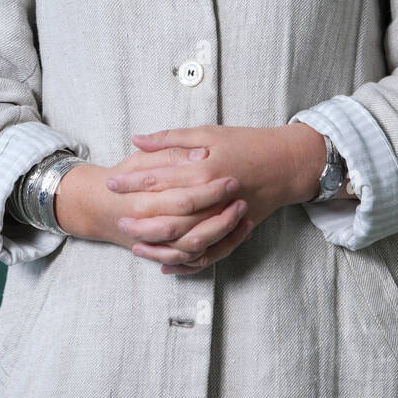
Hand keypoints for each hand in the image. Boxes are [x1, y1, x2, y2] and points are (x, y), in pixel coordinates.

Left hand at [108, 123, 313, 273]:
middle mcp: (214, 197)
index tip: (112, 183)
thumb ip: (171, 138)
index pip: (160, 178)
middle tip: (118, 217)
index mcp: (205, 168)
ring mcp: (226, 218)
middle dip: (140, 217)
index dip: (133, 181)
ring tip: (135, 242)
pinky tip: (164, 264)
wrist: (286, 163)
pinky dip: (185, 263)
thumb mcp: (208, 133)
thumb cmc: (245, 143)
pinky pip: (207, 256)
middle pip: (169, 214)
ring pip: (186, 241)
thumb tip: (136, 139)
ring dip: (159, 245)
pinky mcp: (234, 233)